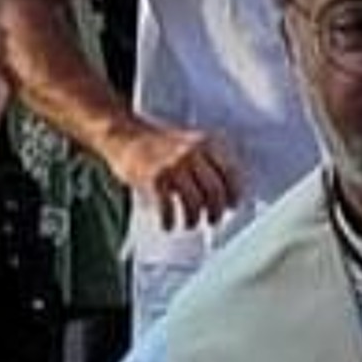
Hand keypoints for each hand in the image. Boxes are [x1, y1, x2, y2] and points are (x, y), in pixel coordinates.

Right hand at [110, 121, 242, 230]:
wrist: (126, 135)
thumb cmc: (160, 144)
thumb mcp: (190, 143)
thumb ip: (207, 161)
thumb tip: (224, 194)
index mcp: (206, 142)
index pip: (231, 170)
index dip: (235, 192)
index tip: (233, 206)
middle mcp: (193, 152)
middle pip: (215, 190)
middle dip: (216, 211)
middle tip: (213, 221)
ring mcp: (174, 164)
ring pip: (194, 202)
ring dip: (194, 219)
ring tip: (190, 223)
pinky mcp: (154, 178)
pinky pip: (168, 208)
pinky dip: (170, 221)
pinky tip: (169, 225)